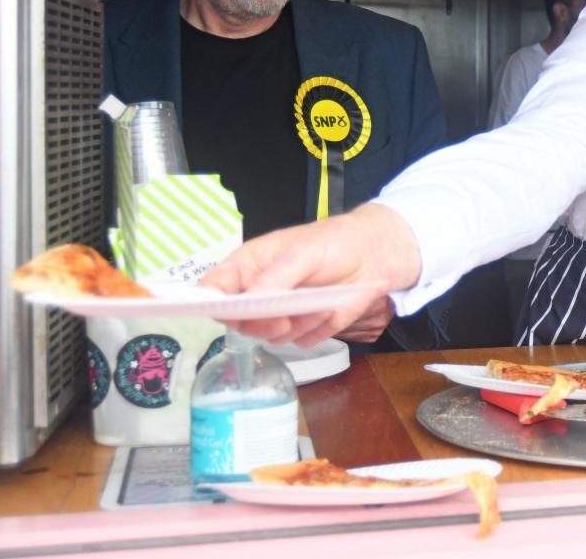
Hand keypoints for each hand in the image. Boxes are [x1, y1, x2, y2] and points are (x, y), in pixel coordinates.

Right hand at [203, 203, 421, 346]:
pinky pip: (300, 342)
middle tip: (284, 315)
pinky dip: (317, 329)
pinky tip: (331, 309)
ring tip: (319, 301)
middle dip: (263, 322)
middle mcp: (259, 293)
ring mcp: (281, 313)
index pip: (212, 290)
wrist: (376, 256)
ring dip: (297, 324)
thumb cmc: (335, 243)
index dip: (208, 304)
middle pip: (239, 322)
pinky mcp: (306, 328)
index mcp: (248, 267)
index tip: (225, 313)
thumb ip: (275, 276)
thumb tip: (250, 300)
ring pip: (270, 336)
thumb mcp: (304, 252)